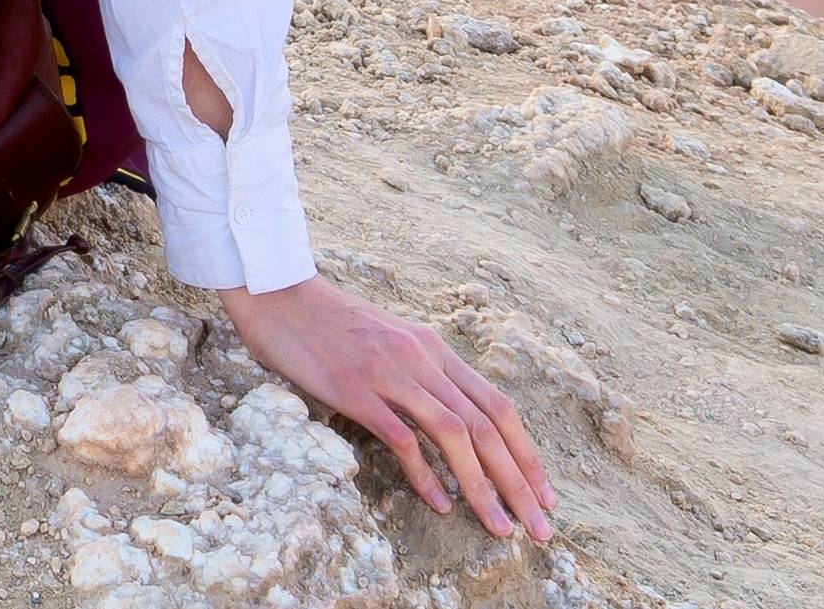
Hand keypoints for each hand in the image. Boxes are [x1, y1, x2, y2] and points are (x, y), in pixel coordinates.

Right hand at [220, 271, 555, 543]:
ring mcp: (389, 373)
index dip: (527, 453)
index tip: (544, 494)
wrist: (278, 295)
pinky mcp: (355, 390)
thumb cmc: (331, 325)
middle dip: (520, 481)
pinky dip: (427, 475)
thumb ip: (424, 373)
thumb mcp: (392, 341)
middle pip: (487, 425)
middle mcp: (421, 358)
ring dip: (484, 486)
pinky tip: (441, 505)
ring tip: (500, 527)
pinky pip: (402, 438)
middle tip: (539, 527)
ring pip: (455, 434)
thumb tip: (454, 421)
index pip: (498, 405)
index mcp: (434, 348)